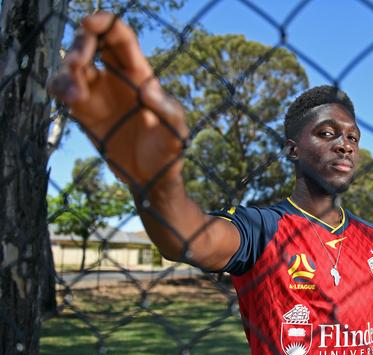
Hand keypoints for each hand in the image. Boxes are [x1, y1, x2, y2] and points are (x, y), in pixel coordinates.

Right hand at [49, 12, 187, 189]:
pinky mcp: (83, 111)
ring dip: (66, 72)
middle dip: (80, 45)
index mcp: (140, 73)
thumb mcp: (176, 130)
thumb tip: (147, 89)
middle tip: (78, 63)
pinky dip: (60, 88)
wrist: (151, 177)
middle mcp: (116, 77)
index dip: (106, 24)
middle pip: (91, 44)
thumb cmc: (169, 151)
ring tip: (74, 96)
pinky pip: (63, 89)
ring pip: (72, 66)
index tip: (90, 23)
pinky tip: (70, 99)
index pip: (121, 38)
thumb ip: (166, 111)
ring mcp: (97, 92)